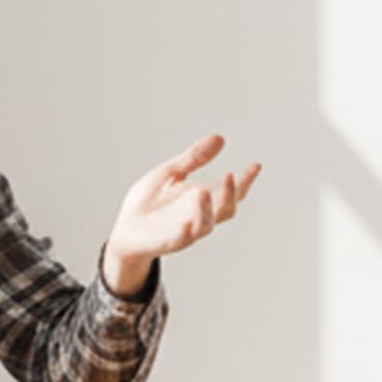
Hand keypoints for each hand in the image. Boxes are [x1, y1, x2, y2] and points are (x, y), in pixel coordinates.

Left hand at [102, 135, 260, 295]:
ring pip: (205, 225)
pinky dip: (185, 234)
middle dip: (231, 194)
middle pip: (226, 210)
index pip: (232, 192)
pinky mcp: (166, 243)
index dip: (246, 181)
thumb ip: (194, 158)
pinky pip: (179, 241)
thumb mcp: (171, 173)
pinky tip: (186, 226)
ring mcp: (185, 231)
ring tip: (203, 191)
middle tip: (231, 175)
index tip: (255, 166)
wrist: (125, 230)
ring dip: (207, 210)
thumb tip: (220, 138)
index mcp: (204, 199)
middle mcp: (200, 216)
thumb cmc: (150, 203)